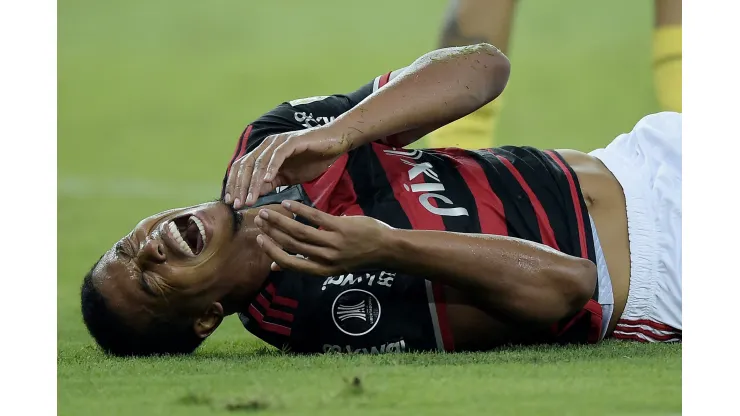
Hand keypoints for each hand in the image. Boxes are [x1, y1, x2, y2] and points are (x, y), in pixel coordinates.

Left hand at [223, 127, 352, 208]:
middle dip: (240, 186)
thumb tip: (255, 194)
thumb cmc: (313, 158)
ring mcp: (279, 142)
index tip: (232, 203)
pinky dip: (272, 168)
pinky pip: (278, 155)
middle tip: (237, 204)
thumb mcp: (289, 176)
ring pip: (260, 163)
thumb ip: (273, 183)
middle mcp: (268, 145)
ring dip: (253, 183)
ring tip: (250, 199)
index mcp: (264, 153)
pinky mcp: (292, 141)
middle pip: (246, 165)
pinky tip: (268, 181)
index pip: (243, 168)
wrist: (334, 143)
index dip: (235, 185)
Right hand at [253, 201, 393, 275]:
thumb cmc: (357, 257)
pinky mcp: (341, 228)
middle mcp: (326, 259)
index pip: (290, 264)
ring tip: (266, 211)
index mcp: (322, 270)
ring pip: (300, 231)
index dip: (271, 252)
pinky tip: (288, 203)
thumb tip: (275, 267)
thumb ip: (305, 264)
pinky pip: (316, 217)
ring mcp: (334, 243)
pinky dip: (299, 210)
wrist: (387, 250)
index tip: (258, 239)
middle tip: (257, 220)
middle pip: (291, 245)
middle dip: (271, 232)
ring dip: (280, 220)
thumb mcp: (331, 266)